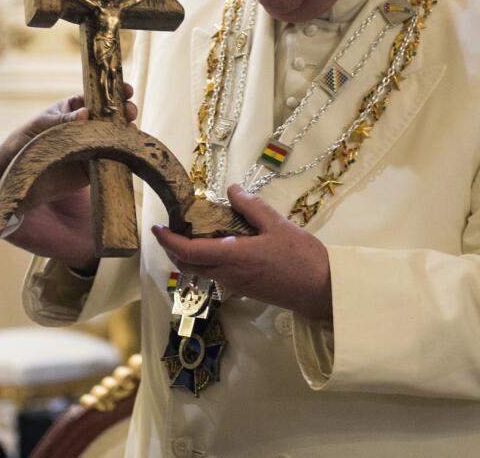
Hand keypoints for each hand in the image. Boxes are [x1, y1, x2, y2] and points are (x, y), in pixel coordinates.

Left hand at [0, 87, 137, 272]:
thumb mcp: (41, 126)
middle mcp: (86, 128)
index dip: (113, 92)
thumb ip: (64, 121)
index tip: (126, 89)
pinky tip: (127, 150)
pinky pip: (110, 161)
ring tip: (130, 129)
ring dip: (126, 132)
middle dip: (124, 112)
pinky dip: (120, 156)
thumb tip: (87, 113)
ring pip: (114, 138)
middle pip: (111, 117)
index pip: (97, 97)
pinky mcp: (91, 170)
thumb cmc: (24, 142)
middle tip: (130, 111)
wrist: (15, 176)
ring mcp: (90, 148)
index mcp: (73, 110)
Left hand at [151, 185, 332, 319]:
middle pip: (188, 265)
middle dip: (173, 249)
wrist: (322, 291)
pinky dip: (208, 260)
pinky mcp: (245, 290)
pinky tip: (220, 244)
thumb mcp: (277, 224)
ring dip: (190, 255)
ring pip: (201, 271)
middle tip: (172, 228)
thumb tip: (232, 189)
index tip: (157, 228)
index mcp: (231, 257)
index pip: (188, 252)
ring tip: (195, 232)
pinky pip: (216, 274)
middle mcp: (227, 275)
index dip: (168, 241)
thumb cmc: (301, 257)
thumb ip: (251, 206)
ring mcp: (235, 285)